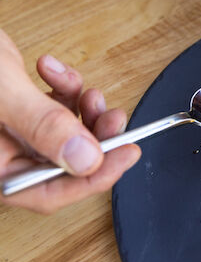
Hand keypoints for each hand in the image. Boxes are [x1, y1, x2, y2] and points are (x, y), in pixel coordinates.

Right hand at [0, 30, 140, 212]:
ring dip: (82, 110)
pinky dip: (61, 88)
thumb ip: (42, 126)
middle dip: (94, 138)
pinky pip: (51, 108)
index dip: (96, 177)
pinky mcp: (15, 110)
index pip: (51, 193)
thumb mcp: (0, 92)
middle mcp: (1, 157)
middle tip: (114, 116)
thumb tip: (87, 159)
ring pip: (63, 134)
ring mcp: (8, 133)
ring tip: (83, 89)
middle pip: (63, 164)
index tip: (128, 153)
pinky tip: (50, 69)